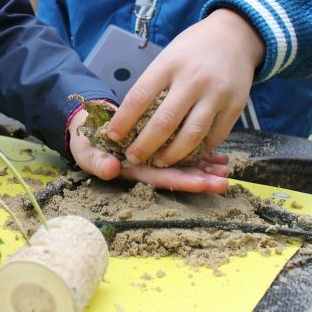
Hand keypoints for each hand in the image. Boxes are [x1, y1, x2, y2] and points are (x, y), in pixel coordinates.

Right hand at [67, 109, 229, 193]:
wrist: (87, 129)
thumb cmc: (87, 141)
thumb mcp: (86, 152)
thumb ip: (96, 161)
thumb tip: (110, 170)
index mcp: (133, 170)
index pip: (160, 177)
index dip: (180, 180)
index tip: (201, 183)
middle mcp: (147, 167)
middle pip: (176, 175)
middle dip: (200, 179)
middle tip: (223, 182)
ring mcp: (154, 158)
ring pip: (182, 165)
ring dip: (204, 168)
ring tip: (225, 169)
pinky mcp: (159, 145)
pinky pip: (181, 150)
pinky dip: (200, 153)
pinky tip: (218, 155)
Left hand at [106, 9, 264, 167]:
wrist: (235, 35)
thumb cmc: (193, 49)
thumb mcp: (168, 56)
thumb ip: (153, 83)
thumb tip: (130, 118)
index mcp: (169, 64)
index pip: (139, 97)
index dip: (123, 120)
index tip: (113, 136)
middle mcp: (193, 79)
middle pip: (164, 122)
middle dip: (145, 146)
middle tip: (133, 158)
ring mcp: (216, 94)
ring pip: (191, 135)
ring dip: (172, 155)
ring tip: (159, 162)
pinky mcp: (235, 105)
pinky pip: (215, 136)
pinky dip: (199, 151)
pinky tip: (187, 156)